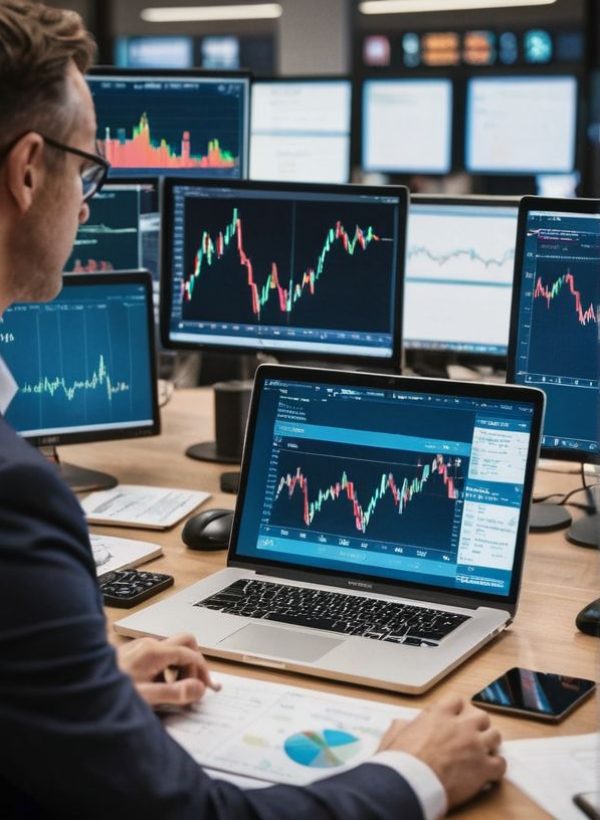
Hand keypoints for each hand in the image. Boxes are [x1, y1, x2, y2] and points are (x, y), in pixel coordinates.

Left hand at [117, 633, 220, 707]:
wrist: (78, 686)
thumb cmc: (108, 694)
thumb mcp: (146, 698)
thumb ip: (175, 693)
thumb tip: (198, 688)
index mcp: (154, 652)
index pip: (191, 653)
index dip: (202, 672)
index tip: (204, 689)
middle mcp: (149, 644)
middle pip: (186, 642)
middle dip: (194, 663)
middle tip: (195, 685)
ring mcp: (141, 646)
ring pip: (173, 649)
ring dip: (180, 668)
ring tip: (174, 691)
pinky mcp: (135, 653)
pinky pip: (160, 655)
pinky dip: (167, 668)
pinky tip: (158, 686)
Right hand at [377, 696, 504, 809]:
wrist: (412, 783)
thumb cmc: (402, 761)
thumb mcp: (395, 735)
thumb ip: (404, 725)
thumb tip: (403, 724)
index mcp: (439, 715)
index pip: (457, 700)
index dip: (458, 709)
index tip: (456, 716)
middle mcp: (461, 726)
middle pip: (481, 716)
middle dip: (478, 725)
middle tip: (472, 735)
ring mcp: (475, 746)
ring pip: (495, 736)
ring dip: (489, 744)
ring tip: (482, 752)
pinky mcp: (484, 768)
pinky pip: (501, 764)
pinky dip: (496, 768)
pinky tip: (488, 773)